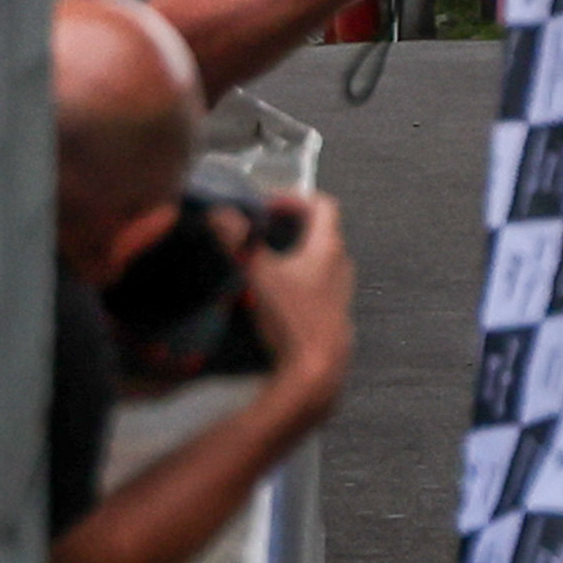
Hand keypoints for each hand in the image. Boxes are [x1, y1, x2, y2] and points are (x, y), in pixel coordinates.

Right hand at [231, 193, 354, 405]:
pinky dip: (296, 273)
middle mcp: (341, 262)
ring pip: (317, 256)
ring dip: (292, 250)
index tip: (265, 204)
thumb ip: (240, 244)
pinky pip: (316, 280)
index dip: (293, 197)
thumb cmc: (292, 316)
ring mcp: (340, 287)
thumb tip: (221, 214)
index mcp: (329, 246)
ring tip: (260, 257)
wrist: (316, 365)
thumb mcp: (259, 275)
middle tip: (257, 229)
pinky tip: (271, 289)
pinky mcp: (334, 308)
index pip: (322, 204)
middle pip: (320, 229)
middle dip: (288, 224)